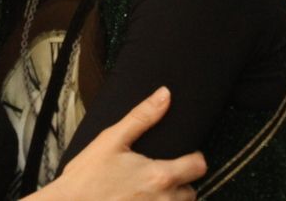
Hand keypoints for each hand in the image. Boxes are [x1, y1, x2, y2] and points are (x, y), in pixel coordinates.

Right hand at [33, 87, 206, 200]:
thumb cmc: (86, 177)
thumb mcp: (111, 139)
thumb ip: (142, 116)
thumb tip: (165, 95)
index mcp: (160, 175)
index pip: (199, 166)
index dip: (194, 158)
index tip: (184, 155)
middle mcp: (164, 200)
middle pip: (192, 191)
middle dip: (182, 181)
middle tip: (161, 173)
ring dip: (171, 199)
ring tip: (150, 190)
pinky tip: (139, 200)